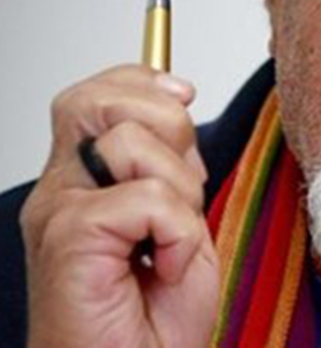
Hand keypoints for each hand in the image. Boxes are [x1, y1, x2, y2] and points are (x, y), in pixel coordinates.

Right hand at [20, 65, 219, 347]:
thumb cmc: (154, 317)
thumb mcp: (180, 221)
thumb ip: (170, 163)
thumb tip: (178, 98)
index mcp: (84, 181)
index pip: (97, 94)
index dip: (144, 80)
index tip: (185, 93)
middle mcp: (62, 189)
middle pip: (97, 99)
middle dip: (166, 122)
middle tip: (184, 184)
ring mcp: (59, 212)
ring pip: (129, 140)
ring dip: (179, 187)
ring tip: (171, 237)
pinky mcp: (69, 239)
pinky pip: (145, 197)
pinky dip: (178, 231)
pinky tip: (165, 266)